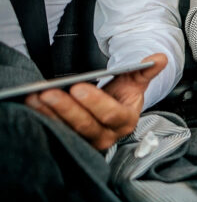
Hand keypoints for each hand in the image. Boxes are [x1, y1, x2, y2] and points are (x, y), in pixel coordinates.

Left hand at [24, 53, 166, 150]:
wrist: (111, 111)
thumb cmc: (122, 95)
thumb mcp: (135, 82)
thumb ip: (146, 70)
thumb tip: (159, 59)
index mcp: (126, 120)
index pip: (111, 114)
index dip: (95, 102)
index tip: (79, 87)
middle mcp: (107, 136)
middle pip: (85, 125)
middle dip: (66, 108)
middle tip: (50, 92)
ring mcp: (87, 142)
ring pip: (67, 130)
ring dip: (49, 113)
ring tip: (36, 96)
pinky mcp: (71, 143)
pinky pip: (56, 131)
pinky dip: (43, 117)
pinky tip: (33, 103)